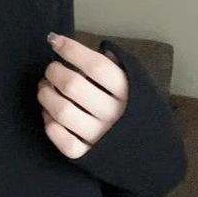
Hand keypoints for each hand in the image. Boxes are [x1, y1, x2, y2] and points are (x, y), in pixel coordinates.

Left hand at [38, 34, 127, 158]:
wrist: (153, 152)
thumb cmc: (138, 109)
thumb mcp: (137, 83)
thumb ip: (116, 65)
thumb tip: (87, 47)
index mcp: (128, 92)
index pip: (96, 66)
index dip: (71, 50)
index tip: (54, 41)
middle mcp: (114, 114)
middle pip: (73, 86)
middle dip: (54, 72)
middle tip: (51, 69)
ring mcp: (100, 137)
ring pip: (62, 111)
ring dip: (46, 95)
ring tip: (44, 88)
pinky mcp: (87, 156)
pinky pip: (61, 139)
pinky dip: (49, 123)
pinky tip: (49, 113)